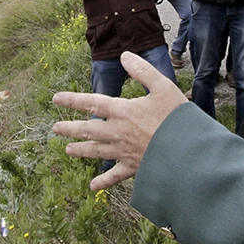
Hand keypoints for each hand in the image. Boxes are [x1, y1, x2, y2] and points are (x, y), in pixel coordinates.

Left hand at [52, 52, 187, 189]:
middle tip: (55, 129)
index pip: (92, 102)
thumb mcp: (163, 87)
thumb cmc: (177, 117)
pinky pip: (114, 175)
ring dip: (80, 150)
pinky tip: (93, 187)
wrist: (189, 151)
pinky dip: (103, 181)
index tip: (56, 99)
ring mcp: (124, 151)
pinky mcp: (133, 167)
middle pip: (88, 129)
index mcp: (123, 111)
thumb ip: (143, 71)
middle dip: (70, 129)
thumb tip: (125, 56)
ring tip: (67, 150)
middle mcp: (118, 132)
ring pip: (96, 151)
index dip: (72, 100)